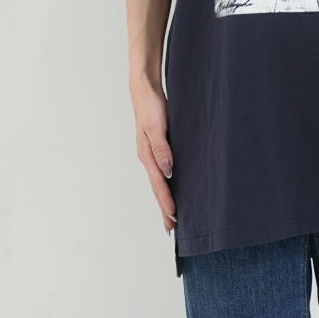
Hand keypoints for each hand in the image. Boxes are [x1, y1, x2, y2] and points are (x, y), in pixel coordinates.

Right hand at [131, 79, 176, 234]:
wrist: (145, 88)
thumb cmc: (151, 105)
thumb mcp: (157, 127)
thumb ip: (162, 149)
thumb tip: (168, 172)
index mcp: (146, 155)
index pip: (158, 184)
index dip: (166, 202)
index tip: (173, 219)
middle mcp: (147, 156)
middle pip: (157, 187)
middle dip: (163, 208)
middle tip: (171, 229)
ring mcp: (151, 151)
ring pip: (159, 180)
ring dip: (164, 197)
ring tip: (171, 215)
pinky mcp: (157, 144)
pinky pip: (161, 169)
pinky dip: (166, 182)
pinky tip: (172, 185)